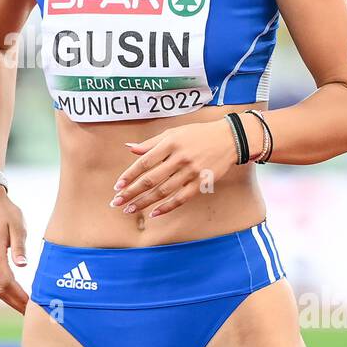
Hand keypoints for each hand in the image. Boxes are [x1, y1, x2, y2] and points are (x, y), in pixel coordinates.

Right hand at [0, 185, 29, 312]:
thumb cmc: (5, 212)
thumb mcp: (17, 226)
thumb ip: (19, 247)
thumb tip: (23, 266)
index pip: (7, 282)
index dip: (19, 296)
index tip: (31, 305)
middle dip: (13, 302)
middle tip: (28, 313)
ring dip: (6, 299)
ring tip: (21, 307)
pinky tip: (9, 294)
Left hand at [110, 118, 241, 218]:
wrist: (229, 138)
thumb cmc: (198, 134)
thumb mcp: (174, 132)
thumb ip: (151, 142)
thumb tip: (129, 149)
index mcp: (170, 143)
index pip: (144, 162)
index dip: (129, 175)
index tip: (117, 186)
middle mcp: (180, 158)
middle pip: (151, 179)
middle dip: (131, 192)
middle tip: (117, 203)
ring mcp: (191, 172)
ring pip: (163, 191)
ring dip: (144, 202)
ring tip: (130, 210)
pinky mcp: (201, 183)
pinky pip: (181, 198)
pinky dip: (166, 207)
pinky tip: (153, 214)